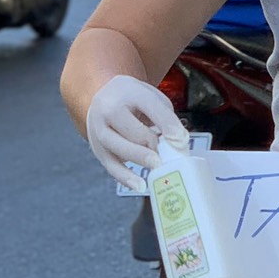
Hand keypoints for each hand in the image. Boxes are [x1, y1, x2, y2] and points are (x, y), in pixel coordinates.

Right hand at [85, 75, 188, 189]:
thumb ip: (166, 118)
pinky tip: (141, 185)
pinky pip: (112, 167)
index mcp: (129, 92)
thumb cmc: (133, 100)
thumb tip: (178, 145)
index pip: (151, 108)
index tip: (181, 140)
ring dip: (143, 160)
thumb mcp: (152, 98)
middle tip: (169, 155)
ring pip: (122, 149)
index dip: (168, 126)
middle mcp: (110, 110)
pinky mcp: (97, 149)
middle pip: (135, 132)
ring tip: (159, 167)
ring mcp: (100, 131)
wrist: (102, 97)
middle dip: (155, 146)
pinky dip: (127, 178)